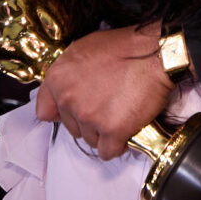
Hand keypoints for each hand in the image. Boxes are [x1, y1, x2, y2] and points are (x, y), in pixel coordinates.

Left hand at [35, 22, 171, 159]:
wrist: (156, 53)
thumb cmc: (124, 48)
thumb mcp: (84, 49)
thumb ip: (67, 74)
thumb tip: (61, 93)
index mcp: (58, 77)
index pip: (45, 111)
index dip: (62, 113)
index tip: (74, 113)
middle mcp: (69, 98)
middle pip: (72, 128)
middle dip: (88, 122)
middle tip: (108, 106)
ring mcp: (89, 116)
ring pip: (90, 140)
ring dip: (105, 133)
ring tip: (121, 112)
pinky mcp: (111, 130)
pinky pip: (108, 151)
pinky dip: (118, 145)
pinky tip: (127, 129)